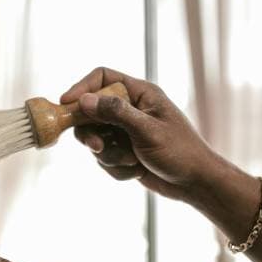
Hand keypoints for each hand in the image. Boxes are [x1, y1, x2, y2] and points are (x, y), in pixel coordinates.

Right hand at [62, 67, 218, 201]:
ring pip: (95, 139)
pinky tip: (137, 171)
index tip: (66, 105)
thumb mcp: (147, 130)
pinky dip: (117, 168)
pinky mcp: (123, 151)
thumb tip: (84, 101)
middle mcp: (130, 109)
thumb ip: (116, 113)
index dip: (82, 88)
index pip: (102, 78)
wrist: (195, 184)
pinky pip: (104, 158)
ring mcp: (125, 131)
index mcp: (140, 93)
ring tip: (132, 161)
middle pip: (91, 111)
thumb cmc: (180, 152)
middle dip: (92, 133)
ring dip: (110, 155)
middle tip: (96, 147)